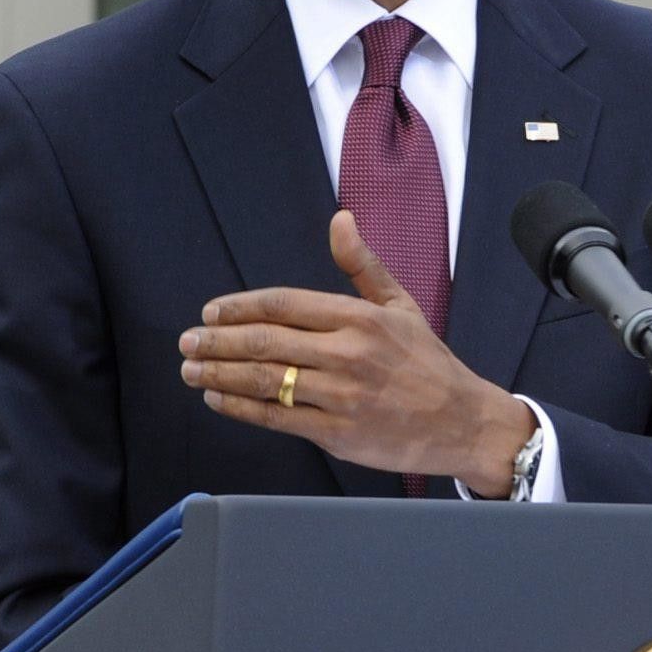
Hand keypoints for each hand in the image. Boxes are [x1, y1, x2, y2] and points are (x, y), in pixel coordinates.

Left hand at [178, 210, 538, 495]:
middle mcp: (347, 354)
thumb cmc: (428, 363)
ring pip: (263, 380)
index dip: (239, 307)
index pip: (283, 304)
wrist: (464, 423)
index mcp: (359, 318)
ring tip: (190, 368)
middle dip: (216, 340)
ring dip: (218, 373)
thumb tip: (340, 219)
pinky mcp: (336, 432)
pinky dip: (239, 406)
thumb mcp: (400, 306)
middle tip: (187, 340)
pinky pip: (275, 417)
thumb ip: (362, 265)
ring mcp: (340, 395)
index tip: (210, 312)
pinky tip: (217, 397)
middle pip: (264, 341)